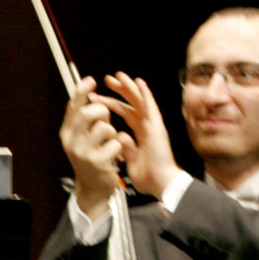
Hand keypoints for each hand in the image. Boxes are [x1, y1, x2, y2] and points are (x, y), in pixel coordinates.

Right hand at [59, 76, 121, 219]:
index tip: (91, 80)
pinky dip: (118, 147)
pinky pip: (115, 142)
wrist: (93, 187)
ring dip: (112, 132)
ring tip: (108, 142)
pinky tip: (113, 155)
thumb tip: (91, 92)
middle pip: (89, 112)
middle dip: (103, 111)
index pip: (73, 106)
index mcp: (67, 132)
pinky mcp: (97, 162)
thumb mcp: (84, 135)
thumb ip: (87, 116)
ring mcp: (82, 152)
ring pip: (105, 126)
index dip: (82, 91)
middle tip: (104, 120)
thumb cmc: (92, 155)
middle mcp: (71, 141)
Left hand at [91, 73, 181, 199]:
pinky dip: (145, 94)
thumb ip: (126, 148)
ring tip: (119, 76)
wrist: (161, 183)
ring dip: (129, 87)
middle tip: (107, 80)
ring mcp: (152, 124)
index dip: (111, 104)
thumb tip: (120, 137)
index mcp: (140, 133)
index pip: (124, 113)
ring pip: (140, 100)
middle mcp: (147, 125)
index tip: (97, 97)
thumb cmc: (149, 176)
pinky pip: (150, 106)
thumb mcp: (130, 160)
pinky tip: (138, 83)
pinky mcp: (156, 126)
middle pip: (131, 103)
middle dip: (119, 90)